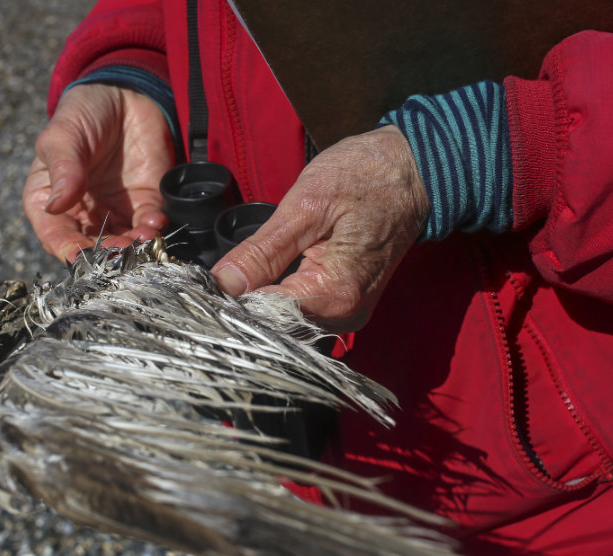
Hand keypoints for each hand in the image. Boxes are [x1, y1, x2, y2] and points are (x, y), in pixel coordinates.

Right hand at [22, 84, 173, 261]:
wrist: (128, 94)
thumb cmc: (84, 113)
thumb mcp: (63, 135)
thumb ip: (63, 168)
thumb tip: (56, 205)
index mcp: (49, 199)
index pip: (55, 235)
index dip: (67, 250)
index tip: (83, 258)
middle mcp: (83, 212)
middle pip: (92, 247)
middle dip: (107, 255)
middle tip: (122, 253)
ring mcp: (116, 210)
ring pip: (123, 242)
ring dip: (134, 248)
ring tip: (143, 241)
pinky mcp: (146, 203)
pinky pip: (149, 225)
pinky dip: (154, 229)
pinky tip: (156, 223)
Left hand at [212, 125, 429, 332]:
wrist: (413, 172)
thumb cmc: (366, 178)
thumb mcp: (305, 206)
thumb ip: (262, 252)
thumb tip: (222, 285)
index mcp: (336, 294)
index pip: (265, 317)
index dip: (228, 302)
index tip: (199, 287)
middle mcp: (346, 316)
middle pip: (275, 327)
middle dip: (239, 306)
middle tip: (207, 282)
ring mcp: (348, 314)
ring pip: (285, 323)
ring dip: (255, 304)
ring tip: (230, 278)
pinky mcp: (346, 305)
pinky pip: (300, 313)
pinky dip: (274, 299)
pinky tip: (257, 280)